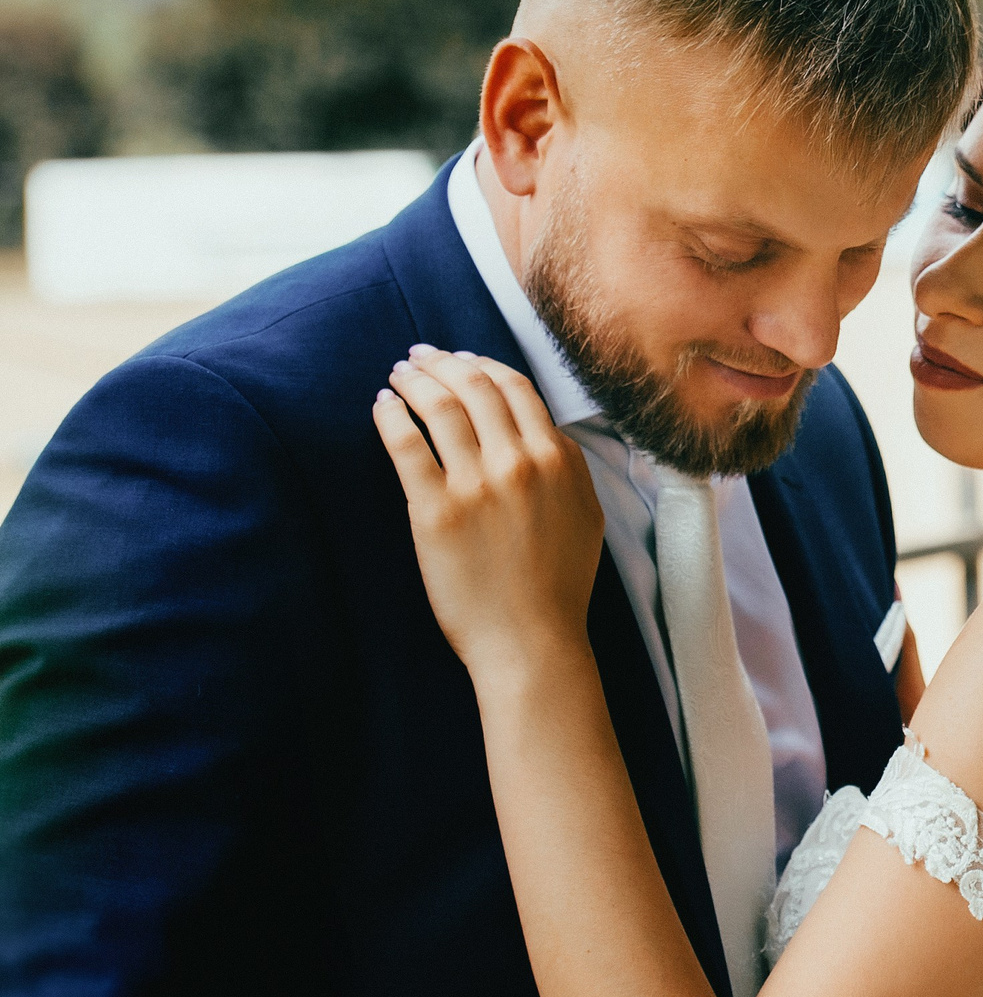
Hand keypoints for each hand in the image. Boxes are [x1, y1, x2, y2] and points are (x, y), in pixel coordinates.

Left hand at [375, 346, 603, 677]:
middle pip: (474, 385)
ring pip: (439, 405)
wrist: (531, 640)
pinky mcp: (435, 509)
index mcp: (558, 459)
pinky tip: (382, 406)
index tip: (460, 358)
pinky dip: (390, 415)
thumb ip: (569, 467)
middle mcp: (519, 462)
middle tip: (418, 356)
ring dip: (414, 380)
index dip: (482, 363)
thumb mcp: (587, 515)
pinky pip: (406, 443)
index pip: (515, 387)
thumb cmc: (559, 585)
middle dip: (441, 361)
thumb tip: (545, 433)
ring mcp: (476, 484)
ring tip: (398, 375)